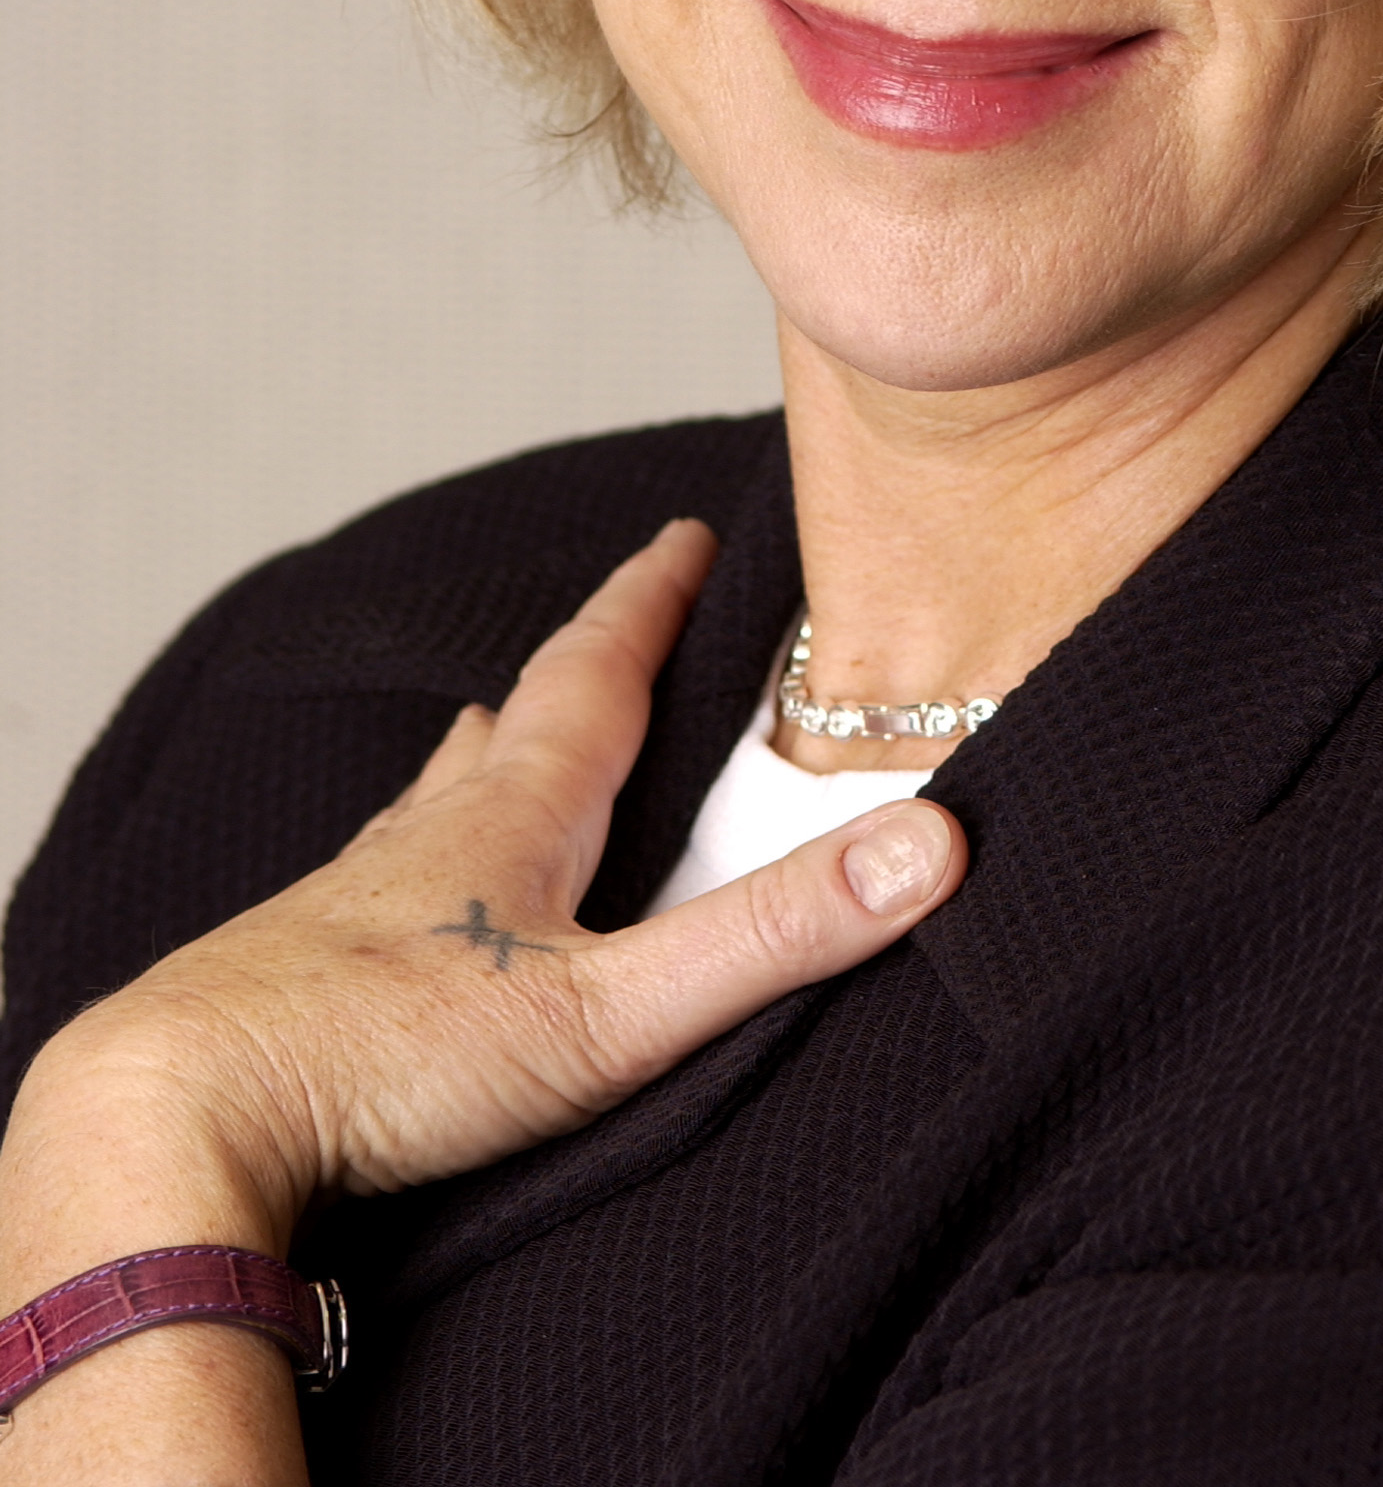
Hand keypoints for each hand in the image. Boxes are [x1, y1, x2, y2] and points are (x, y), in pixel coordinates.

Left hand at [0, 521, 964, 1477]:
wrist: (175, 1123)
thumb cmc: (392, 1061)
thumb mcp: (616, 1010)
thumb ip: (773, 937)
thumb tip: (933, 847)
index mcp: (515, 815)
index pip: (598, 671)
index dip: (648, 600)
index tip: (687, 533)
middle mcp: (429, 832)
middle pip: (518, 718)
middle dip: (583, 665)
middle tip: (620, 619)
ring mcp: (352, 898)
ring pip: (438, 794)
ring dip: (492, 753)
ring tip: (505, 734)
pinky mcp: (300, 969)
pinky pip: (380, 878)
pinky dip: (419, 853)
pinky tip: (402, 893)